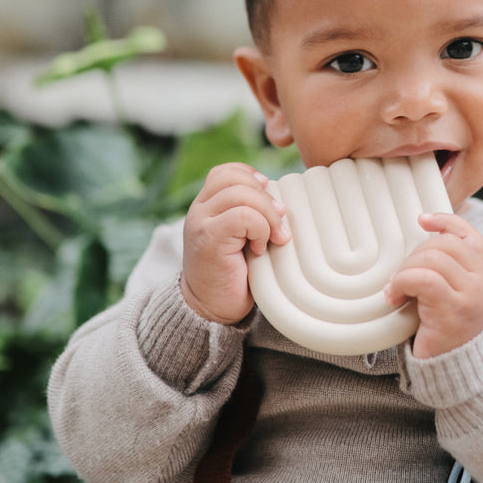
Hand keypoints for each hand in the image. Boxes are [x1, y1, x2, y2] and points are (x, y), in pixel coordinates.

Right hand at [180, 163, 289, 323]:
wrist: (212, 310)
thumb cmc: (235, 277)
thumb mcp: (246, 239)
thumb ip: (255, 216)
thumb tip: (283, 203)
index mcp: (207, 206)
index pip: (227, 172)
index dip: (253, 179)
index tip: (270, 204)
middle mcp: (199, 210)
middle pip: (237, 179)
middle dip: (267, 199)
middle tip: (279, 227)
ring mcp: (200, 222)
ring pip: (242, 194)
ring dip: (267, 216)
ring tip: (271, 240)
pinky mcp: (208, 239)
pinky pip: (242, 216)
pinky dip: (260, 229)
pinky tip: (259, 249)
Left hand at [385, 212, 482, 358]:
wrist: (462, 377)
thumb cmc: (449, 339)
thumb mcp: (453, 299)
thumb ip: (446, 275)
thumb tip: (419, 247)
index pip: (469, 236)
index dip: (445, 221)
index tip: (421, 220)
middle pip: (444, 244)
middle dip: (414, 255)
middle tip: (401, 278)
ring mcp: (472, 295)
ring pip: (432, 258)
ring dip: (405, 271)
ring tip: (396, 291)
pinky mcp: (454, 309)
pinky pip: (423, 279)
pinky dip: (402, 282)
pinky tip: (394, 297)